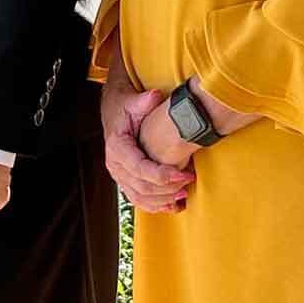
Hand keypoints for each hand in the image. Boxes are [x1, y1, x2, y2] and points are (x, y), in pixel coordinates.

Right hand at [102, 76, 193, 213]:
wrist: (114, 112)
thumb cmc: (126, 107)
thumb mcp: (134, 102)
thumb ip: (144, 101)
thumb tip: (154, 96)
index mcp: (117, 147)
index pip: (140, 168)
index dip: (162, 175)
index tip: (184, 174)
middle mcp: (115, 165)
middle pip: (142, 187)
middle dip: (168, 188)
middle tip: (189, 181)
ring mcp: (119, 176)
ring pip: (140, 198)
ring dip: (163, 200)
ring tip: (184, 194)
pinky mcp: (125, 181)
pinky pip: (138, 200)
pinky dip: (156, 206)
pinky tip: (173, 206)